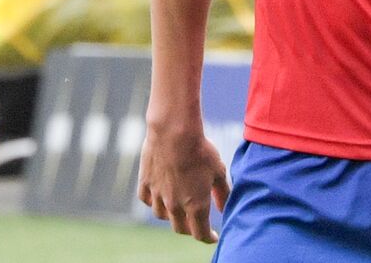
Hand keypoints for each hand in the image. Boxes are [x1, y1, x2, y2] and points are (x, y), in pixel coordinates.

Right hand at [137, 123, 230, 243]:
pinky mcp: (145, 184)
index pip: (200, 233)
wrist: (174, 133)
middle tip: (198, 224)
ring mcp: (158, 195)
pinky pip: (148, 201)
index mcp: (196, 205)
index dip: (208, 238)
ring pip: (163, 216)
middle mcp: (174, 205)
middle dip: (191, 229)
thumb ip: (222, 193)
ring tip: (180, 209)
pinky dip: (155, 202)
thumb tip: (225, 209)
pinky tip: (160, 197)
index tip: (213, 237)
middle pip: (181, 228)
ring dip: (172, 216)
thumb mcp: (218, 171)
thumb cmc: (201, 151)